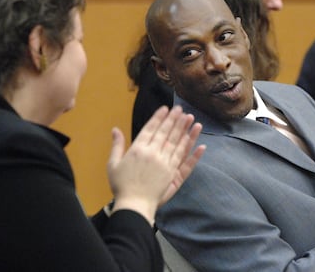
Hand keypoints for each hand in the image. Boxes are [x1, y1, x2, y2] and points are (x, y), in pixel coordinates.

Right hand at [106, 105, 205, 224]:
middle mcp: (153, 153)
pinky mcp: (173, 174)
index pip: (150, 128)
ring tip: (191, 119)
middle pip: (166, 132)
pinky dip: (192, 151)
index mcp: (138, 149)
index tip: (165, 108)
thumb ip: (117, 145)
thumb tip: (115, 129)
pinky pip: (184, 160)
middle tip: (180, 109)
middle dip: (174, 119)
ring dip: (184, 130)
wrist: (134, 205)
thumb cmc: (121, 185)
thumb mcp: (113, 164)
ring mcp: (165, 163)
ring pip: (177, 143)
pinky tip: (201, 143)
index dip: (159, 117)